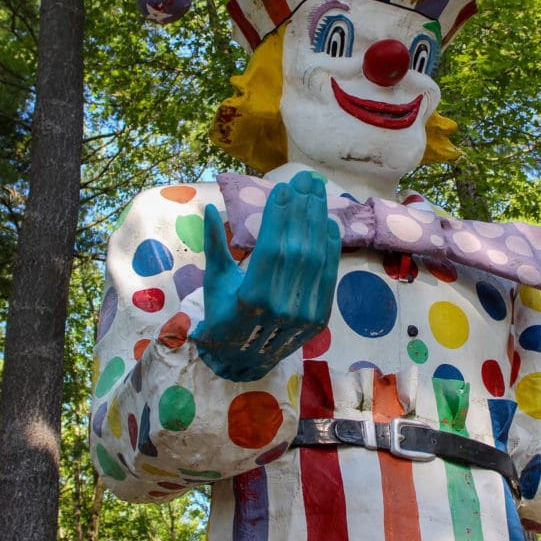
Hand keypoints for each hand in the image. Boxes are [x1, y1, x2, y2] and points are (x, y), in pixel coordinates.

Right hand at [191, 171, 340, 381]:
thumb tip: (210, 208)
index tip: (283, 188)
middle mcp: (281, 308)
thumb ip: (215, 245)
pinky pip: (328, 277)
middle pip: (297, 249)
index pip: (271, 248)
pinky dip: (330, 249)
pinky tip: (328, 223)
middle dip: (302, 210)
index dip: (279, 217)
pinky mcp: (319, 319)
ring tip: (317, 193)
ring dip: (318, 222)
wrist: (243, 360)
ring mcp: (303, 315)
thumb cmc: (223, 314)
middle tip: (305, 180)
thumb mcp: (215, 281)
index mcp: (251, 299)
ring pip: (315, 259)